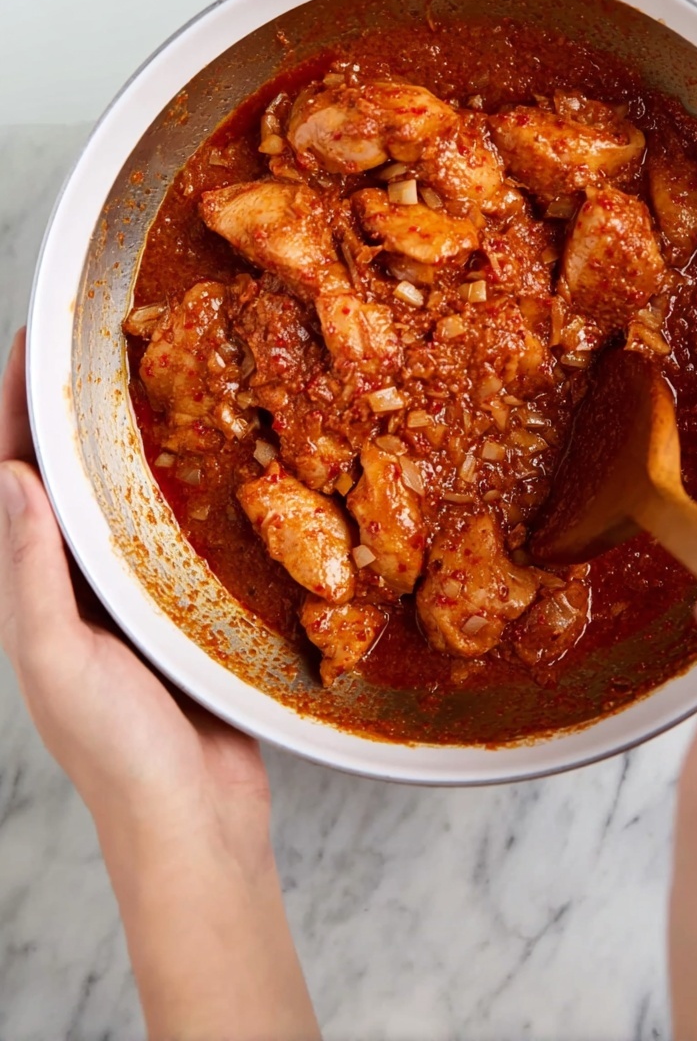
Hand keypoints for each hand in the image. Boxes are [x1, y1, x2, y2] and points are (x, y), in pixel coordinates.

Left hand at [0, 329, 319, 1040]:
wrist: (194, 820)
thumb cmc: (120, 752)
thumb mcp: (61, 659)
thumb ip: (32, 573)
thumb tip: (9, 477)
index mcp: (32, 593)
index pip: (12, 481)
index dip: (14, 410)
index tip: (31, 344)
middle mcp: (73, 586)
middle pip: (62, 479)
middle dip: (67, 413)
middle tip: (95, 349)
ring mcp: (126, 598)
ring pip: (117, 501)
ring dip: (123, 444)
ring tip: (149, 386)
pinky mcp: (177, 610)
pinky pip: (171, 535)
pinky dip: (179, 491)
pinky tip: (208, 462)